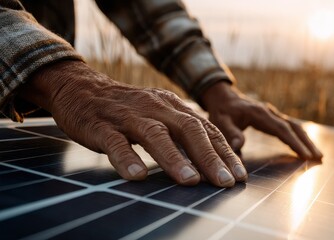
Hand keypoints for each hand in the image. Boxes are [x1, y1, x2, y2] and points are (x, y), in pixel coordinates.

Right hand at [18, 61, 246, 186]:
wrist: (82, 89)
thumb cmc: (128, 110)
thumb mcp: (159, 115)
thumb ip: (181, 133)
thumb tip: (210, 163)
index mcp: (172, 106)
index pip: (205, 129)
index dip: (224, 152)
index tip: (240, 176)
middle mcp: (155, 108)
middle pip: (188, 130)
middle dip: (210, 157)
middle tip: (225, 182)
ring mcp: (128, 116)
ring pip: (155, 135)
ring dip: (174, 159)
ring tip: (190, 181)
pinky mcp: (102, 126)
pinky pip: (115, 143)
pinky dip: (127, 159)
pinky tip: (138, 176)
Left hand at [201, 82, 322, 160]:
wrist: (223, 98)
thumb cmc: (221, 111)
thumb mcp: (220, 122)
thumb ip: (230, 133)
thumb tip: (239, 146)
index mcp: (259, 113)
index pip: (281, 129)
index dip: (294, 142)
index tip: (305, 155)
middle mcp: (270, 112)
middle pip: (293, 126)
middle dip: (306, 142)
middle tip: (318, 158)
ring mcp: (273, 114)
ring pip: (294, 126)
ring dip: (306, 140)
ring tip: (318, 156)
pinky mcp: (273, 118)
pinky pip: (290, 127)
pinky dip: (299, 137)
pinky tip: (305, 148)